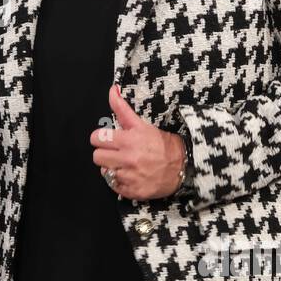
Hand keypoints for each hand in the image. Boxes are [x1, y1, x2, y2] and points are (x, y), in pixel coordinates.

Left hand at [90, 84, 186, 200]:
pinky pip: (113, 186)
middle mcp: (127, 158)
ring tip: (124, 164)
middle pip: (96, 156)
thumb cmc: (161, 143)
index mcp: (128, 140)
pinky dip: (119, 181)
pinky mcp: (132, 191)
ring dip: (111, 167)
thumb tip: (112, 89)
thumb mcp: (142, 124)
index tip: (108, 139)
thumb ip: (122, 108)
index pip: (96, 138)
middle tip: (116, 152)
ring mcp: (130, 177)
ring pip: (103, 171)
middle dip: (104, 153)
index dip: (100, 138)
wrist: (183, 166)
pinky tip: (130, 175)